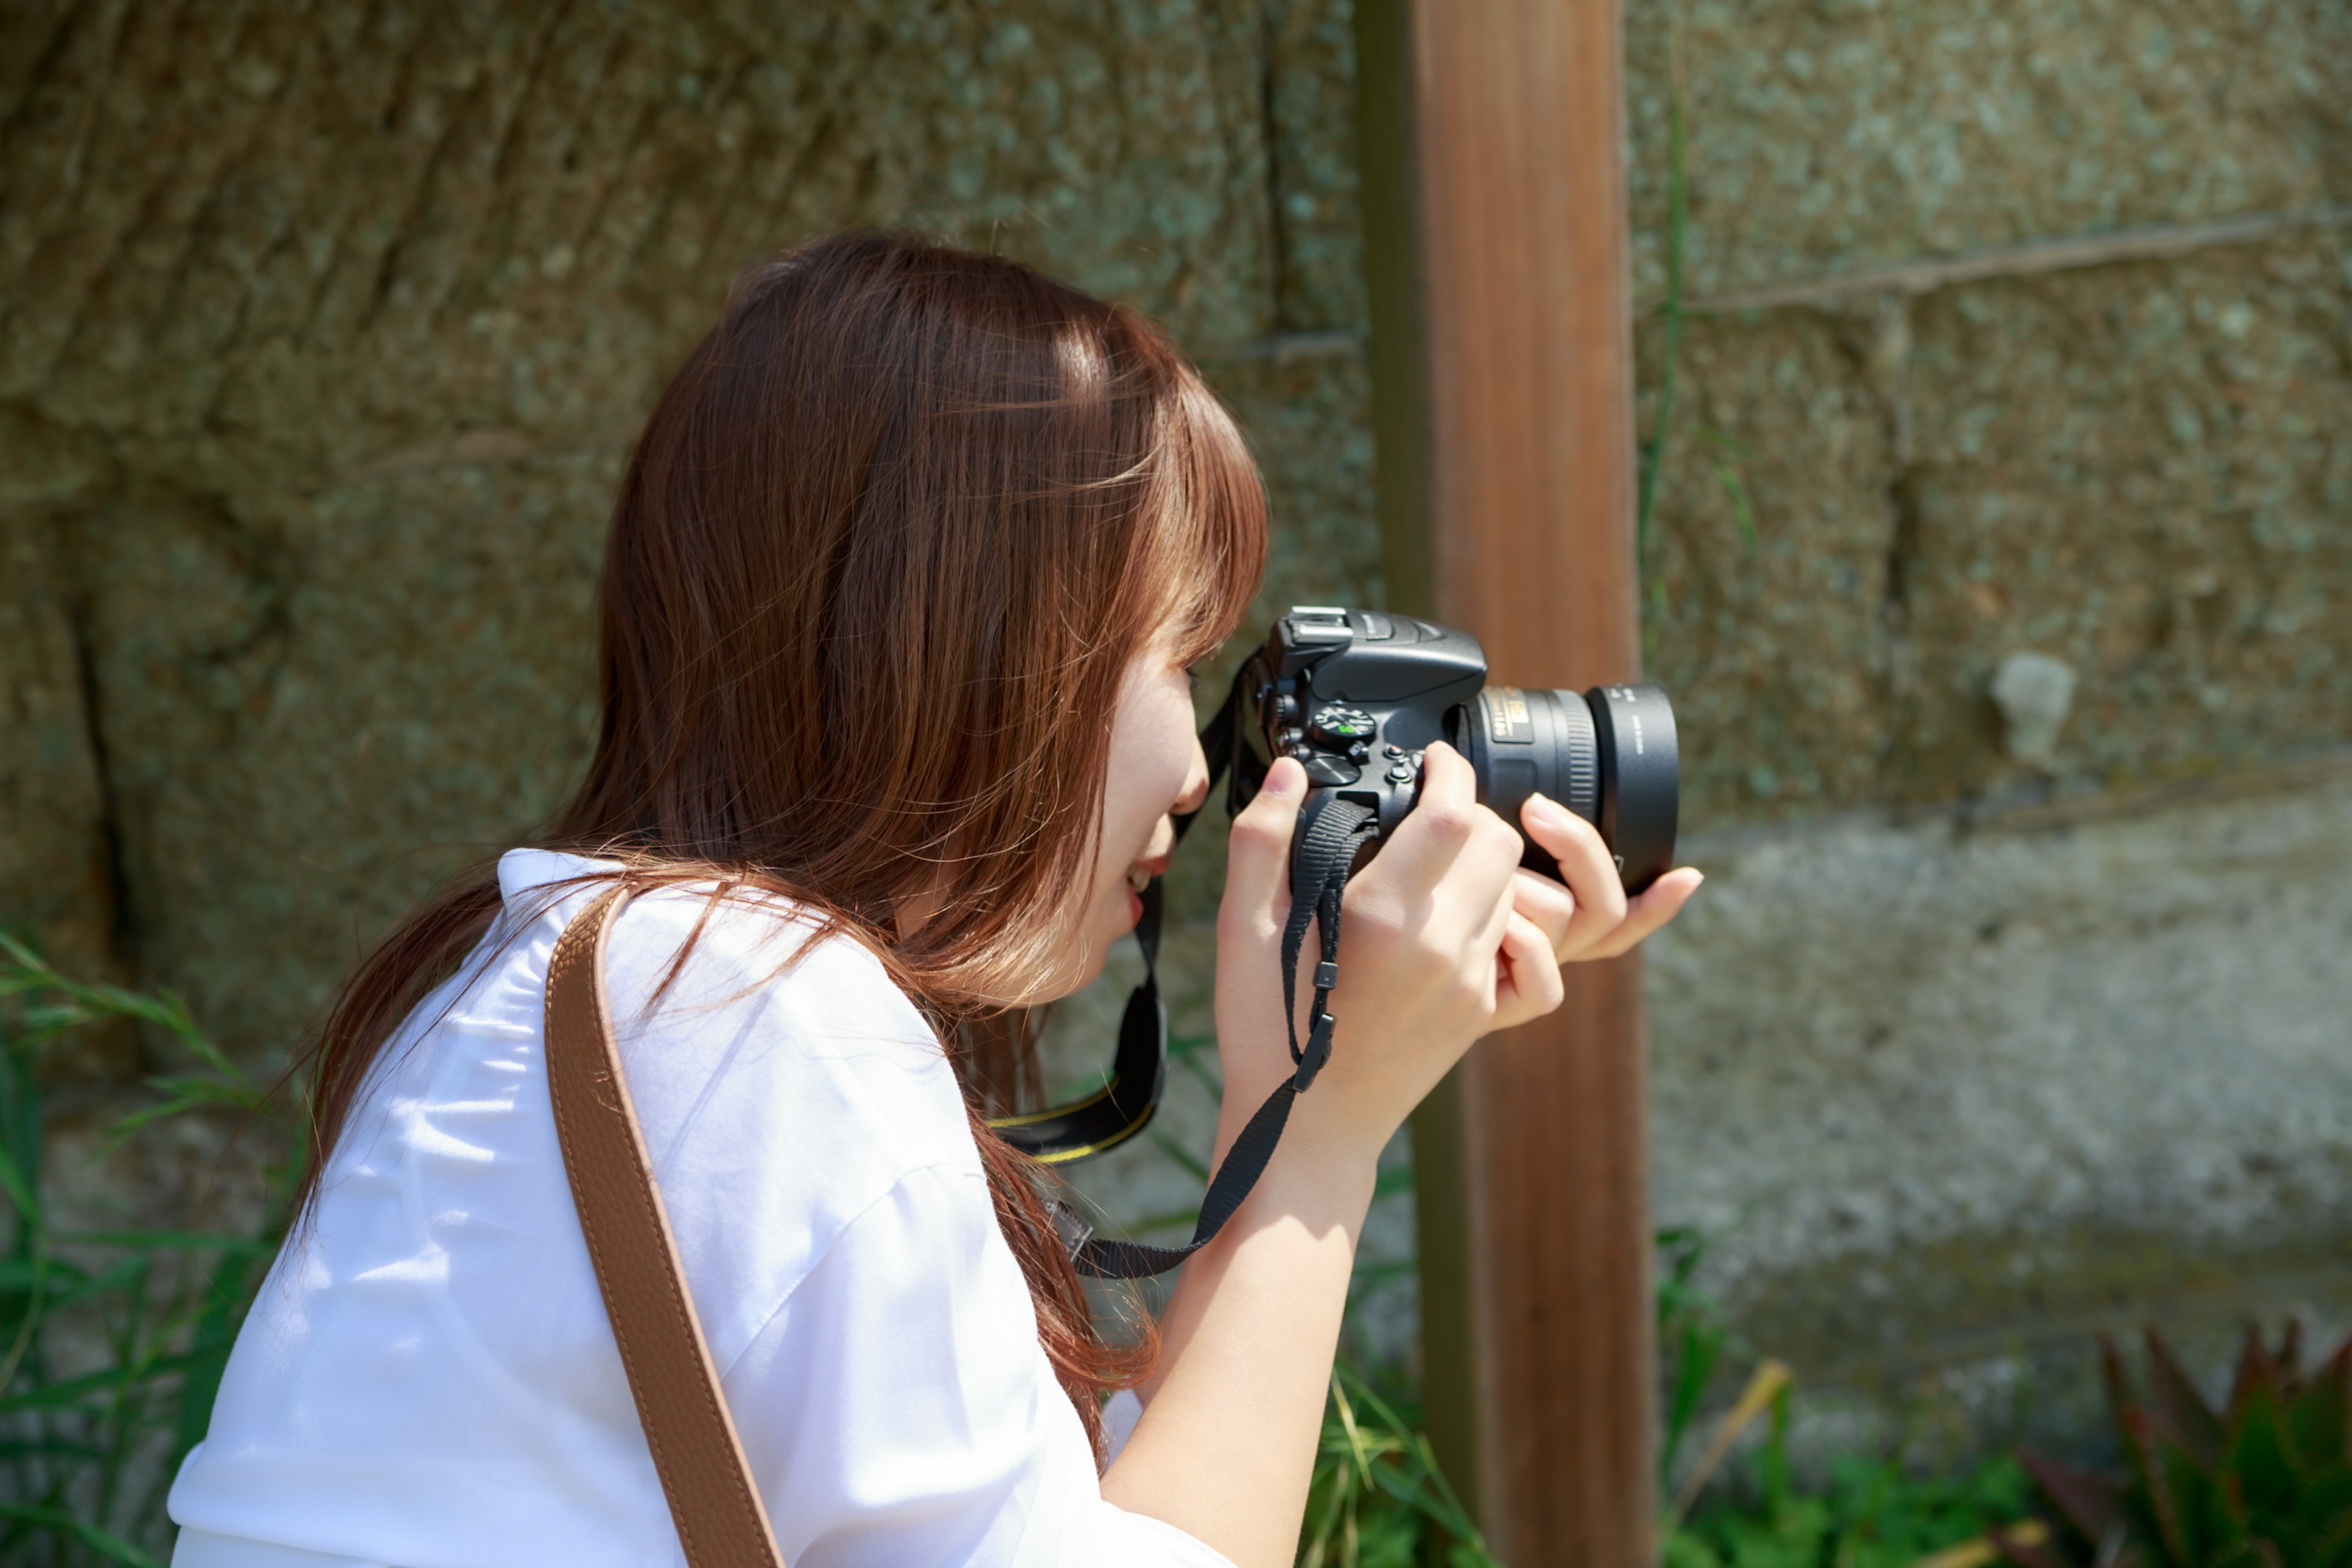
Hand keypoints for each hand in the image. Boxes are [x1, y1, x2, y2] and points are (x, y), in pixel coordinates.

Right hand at [1212, 748, 1702, 1160]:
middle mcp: (1443, 947)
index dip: (1450, 771)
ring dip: (1484, 860)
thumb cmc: (1267, 1034)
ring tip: (1433, 860)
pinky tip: (1453, 915)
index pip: (1456, 814)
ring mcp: (1472, 983)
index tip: (1432, 759)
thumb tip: (1287, 776)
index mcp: (1385, 918)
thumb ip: (1261, 842)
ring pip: (1513, 888)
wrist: (1306, 1132)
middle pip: (1499, 842)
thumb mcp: (1242, 932)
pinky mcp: (1483, 1012)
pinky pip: (1520, 942)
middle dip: (1471, 810)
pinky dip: (1495, 913)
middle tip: (1429, 807)